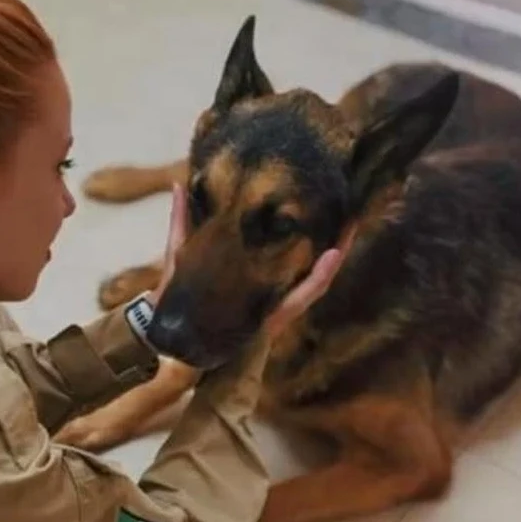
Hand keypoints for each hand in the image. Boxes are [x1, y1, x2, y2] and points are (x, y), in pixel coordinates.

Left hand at [147, 179, 355, 336]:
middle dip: (335, 241)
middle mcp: (270, 290)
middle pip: (311, 263)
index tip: (321, 201)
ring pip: (315, 280)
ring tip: (350, 230)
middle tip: (352, 215)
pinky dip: (319, 278)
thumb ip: (183, 221)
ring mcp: (275, 304)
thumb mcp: (180, 253)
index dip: (308, 228)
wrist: (168, 337)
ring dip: (335, 256)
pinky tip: (332, 257)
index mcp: (254, 274)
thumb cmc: (175, 295)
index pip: (287, 249)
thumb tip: (179, 184)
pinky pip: (304, 297)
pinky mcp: (275, 317)